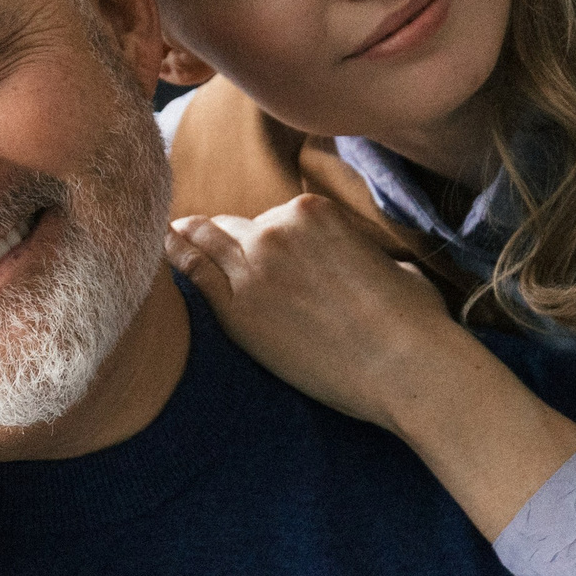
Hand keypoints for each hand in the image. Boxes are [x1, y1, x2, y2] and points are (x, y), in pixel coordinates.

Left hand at [166, 193, 575, 540]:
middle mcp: (276, 230)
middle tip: (197, 236)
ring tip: (169, 236)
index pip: (270, 218)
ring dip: (187, 238)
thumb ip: (362, 251)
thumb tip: (369, 262)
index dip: (260, 234)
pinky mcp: (237, 309)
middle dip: (222, 237)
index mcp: (312, 213)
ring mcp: (252, 267)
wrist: (404, 362)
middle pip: (234, 228)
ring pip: (206, 243)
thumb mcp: (394, 264)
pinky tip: (162, 254)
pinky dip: (176, 259)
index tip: (250, 243)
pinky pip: (193, 272)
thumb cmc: (412, 318)